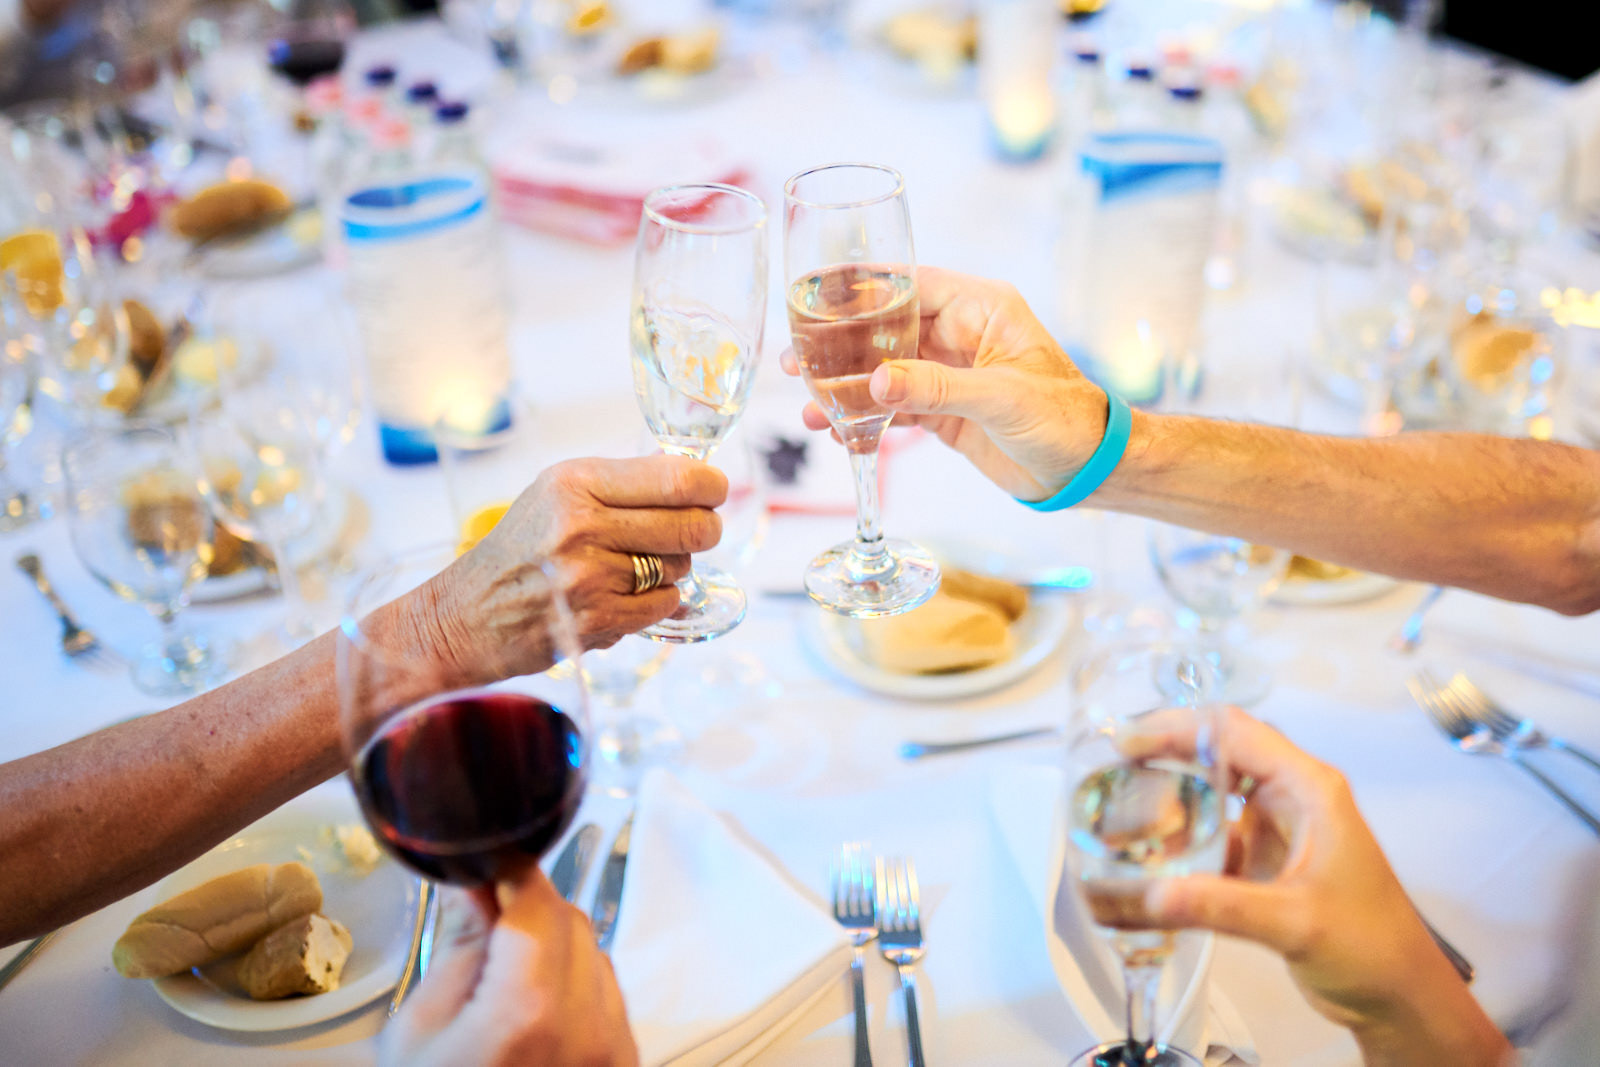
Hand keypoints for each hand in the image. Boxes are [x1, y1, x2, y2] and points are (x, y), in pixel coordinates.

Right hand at [383, 867, 638, 1066]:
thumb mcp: (417, 1033)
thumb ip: (458, 946)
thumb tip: (475, 884)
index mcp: (527, 1011)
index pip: (536, 898)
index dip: (509, 872)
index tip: (488, 864)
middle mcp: (586, 1027)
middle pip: (571, 921)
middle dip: (528, 912)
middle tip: (482, 928)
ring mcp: (612, 1049)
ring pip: (594, 954)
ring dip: (554, 950)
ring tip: (502, 986)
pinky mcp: (622, 1064)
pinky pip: (606, 996)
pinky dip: (575, 988)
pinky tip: (532, 1014)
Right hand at [422, 455, 726, 686]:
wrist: (466, 616)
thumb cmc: (518, 550)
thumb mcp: (556, 494)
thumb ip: (620, 484)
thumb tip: (695, 478)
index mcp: (575, 482)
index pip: (676, 478)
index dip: (711, 486)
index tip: (714, 490)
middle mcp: (583, 525)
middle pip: (692, 525)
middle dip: (705, 528)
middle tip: (698, 530)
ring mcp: (591, 576)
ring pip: (680, 567)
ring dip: (672, 567)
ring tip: (637, 566)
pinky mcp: (598, 619)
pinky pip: (665, 604)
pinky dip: (657, 601)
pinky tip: (628, 594)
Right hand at [780, 267, 1107, 499]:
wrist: (1087, 471)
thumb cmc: (1065, 420)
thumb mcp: (1001, 400)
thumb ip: (937, 389)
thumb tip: (876, 381)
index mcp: (980, 308)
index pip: (910, 284)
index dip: (862, 291)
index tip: (815, 300)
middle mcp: (960, 333)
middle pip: (885, 327)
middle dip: (839, 345)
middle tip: (795, 361)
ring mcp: (949, 373)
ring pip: (883, 370)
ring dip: (845, 386)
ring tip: (808, 404)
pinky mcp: (943, 410)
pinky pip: (893, 405)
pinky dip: (864, 417)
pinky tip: (836, 429)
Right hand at [1113, 709, 1509, 1065]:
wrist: (1398, 994)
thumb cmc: (1372, 944)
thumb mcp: (1295, 922)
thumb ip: (1222, 906)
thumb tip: (1152, 894)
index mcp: (1309, 789)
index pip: (1235, 733)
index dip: (1177, 727)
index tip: (1127, 741)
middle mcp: (1291, 797)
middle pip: (1218, 752)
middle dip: (1164, 753)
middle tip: (1110, 765)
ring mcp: (1276, 828)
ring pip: (1212, 794)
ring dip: (1169, 796)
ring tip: (1118, 803)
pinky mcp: (1264, 860)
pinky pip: (1213, 837)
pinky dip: (1179, 841)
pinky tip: (1146, 855)